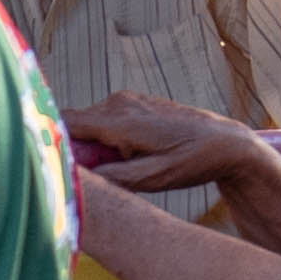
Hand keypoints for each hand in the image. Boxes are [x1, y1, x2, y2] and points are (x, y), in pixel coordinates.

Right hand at [68, 92, 277, 199]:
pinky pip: (106, 121)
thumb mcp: (153, 179)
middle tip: (97, 176)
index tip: (54, 165)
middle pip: (76, 126)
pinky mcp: (135, 103)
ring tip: (120, 166)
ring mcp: (128, 100)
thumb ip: (111, 177)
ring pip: (91, 125)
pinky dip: (108, 140)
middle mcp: (120, 103)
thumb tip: (77, 179)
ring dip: (95, 146)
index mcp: (121, 120)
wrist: (226, 142)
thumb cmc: (193, 160)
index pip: (66, 122)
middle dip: (79, 151)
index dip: (54, 144)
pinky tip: (130, 155)